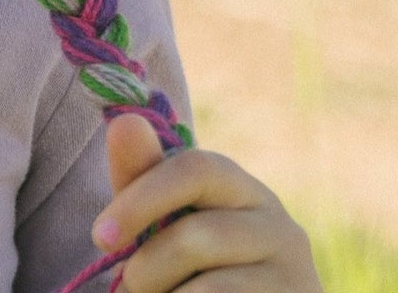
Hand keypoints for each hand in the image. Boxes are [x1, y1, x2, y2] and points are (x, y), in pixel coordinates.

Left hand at [93, 116, 319, 289]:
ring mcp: (296, 276)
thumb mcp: (164, 226)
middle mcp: (280, 226)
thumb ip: (142, 179)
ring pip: (212, 286)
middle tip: (130, 288)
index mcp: (242, 189)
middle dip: (149, 266)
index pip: (194, 169)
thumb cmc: (195, 273)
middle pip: (197, 235)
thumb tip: (123, 120)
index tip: (101, 238)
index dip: (141, 200)